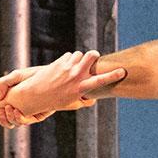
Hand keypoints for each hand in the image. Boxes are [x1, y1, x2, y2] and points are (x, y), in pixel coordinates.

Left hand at [0, 51, 124, 124]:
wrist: (34, 95)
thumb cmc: (55, 101)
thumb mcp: (71, 102)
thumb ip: (83, 99)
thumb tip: (92, 98)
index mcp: (80, 88)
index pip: (100, 81)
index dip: (113, 75)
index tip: (123, 71)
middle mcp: (75, 76)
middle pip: (91, 56)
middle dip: (94, 55)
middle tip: (94, 57)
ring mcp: (66, 68)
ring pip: (79, 54)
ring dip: (79, 58)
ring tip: (73, 67)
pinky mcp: (59, 62)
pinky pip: (68, 55)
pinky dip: (68, 60)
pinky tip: (62, 68)